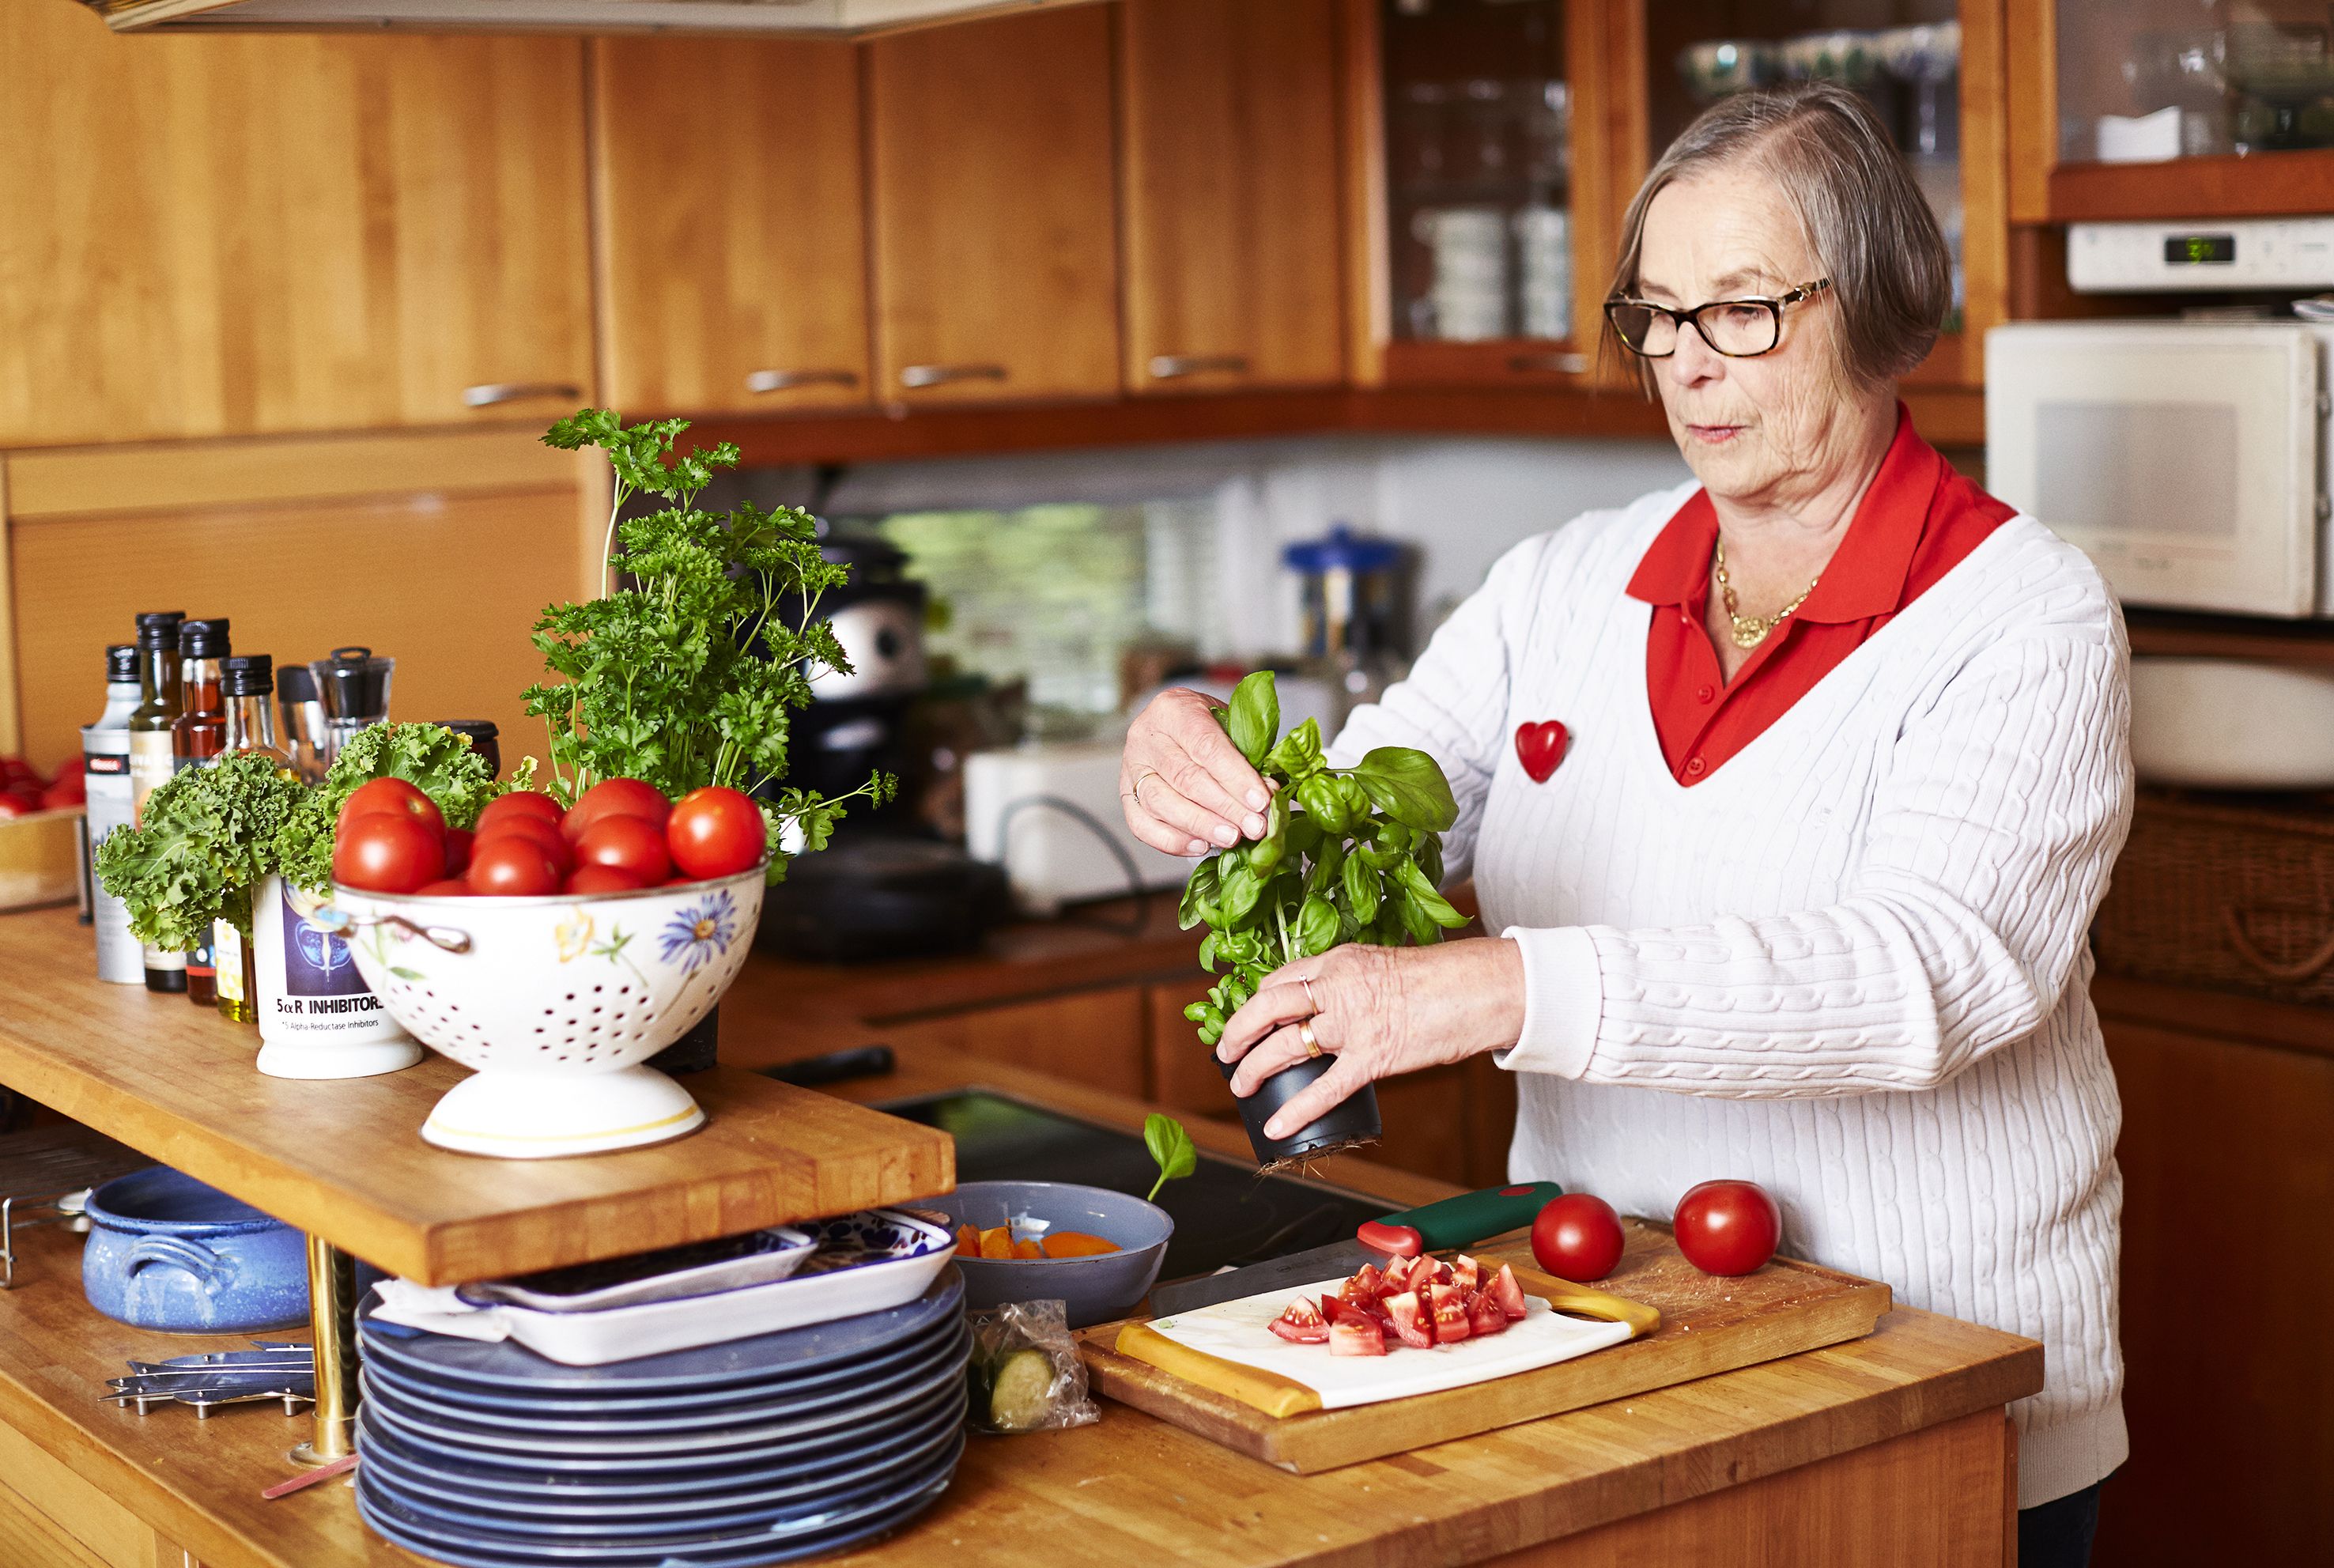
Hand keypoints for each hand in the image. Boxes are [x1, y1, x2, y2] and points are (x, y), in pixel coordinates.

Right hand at [1120, 688, 1273, 856]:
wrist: (1175, 725)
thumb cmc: (1208, 726)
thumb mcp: (1229, 725)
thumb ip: (1248, 756)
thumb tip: (1269, 792)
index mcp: (1173, 709)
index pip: (1205, 745)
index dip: (1235, 776)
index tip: (1261, 800)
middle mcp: (1145, 736)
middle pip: (1185, 777)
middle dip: (1225, 806)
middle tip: (1254, 826)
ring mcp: (1130, 768)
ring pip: (1161, 803)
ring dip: (1201, 825)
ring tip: (1232, 837)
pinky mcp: (1124, 796)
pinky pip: (1142, 825)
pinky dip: (1173, 840)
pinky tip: (1201, 845)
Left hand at [1217, 937, 1526, 1139]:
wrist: (1481, 988)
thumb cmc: (1441, 980)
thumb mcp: (1383, 967)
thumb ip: (1351, 983)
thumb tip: (1330, 1008)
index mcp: (1339, 961)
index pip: (1281, 978)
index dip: (1255, 1001)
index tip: (1247, 1017)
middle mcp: (1337, 987)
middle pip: (1267, 1006)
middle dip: (1238, 1031)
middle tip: (1225, 1052)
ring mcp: (1353, 1023)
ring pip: (1285, 1045)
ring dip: (1254, 1068)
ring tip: (1241, 1086)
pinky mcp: (1374, 1057)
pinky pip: (1324, 1088)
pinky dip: (1296, 1110)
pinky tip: (1277, 1127)